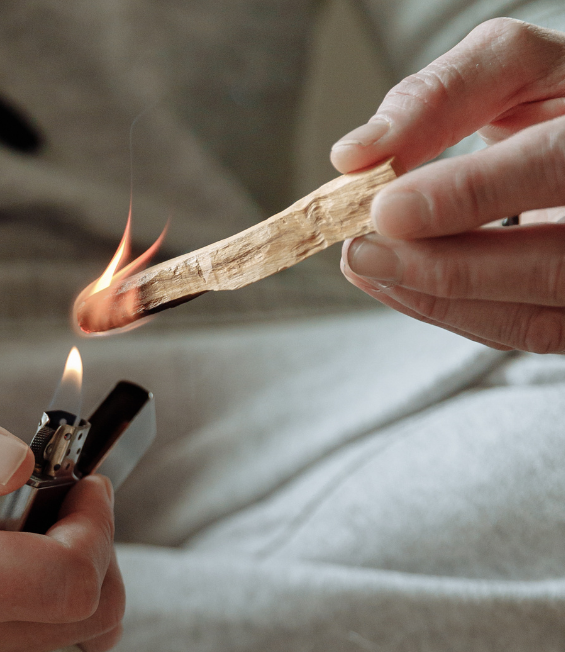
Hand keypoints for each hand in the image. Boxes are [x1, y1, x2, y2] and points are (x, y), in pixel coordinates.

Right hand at [0, 384, 123, 651]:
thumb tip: (16, 462)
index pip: (66, 580)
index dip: (95, 525)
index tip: (80, 483)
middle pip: (91, 616)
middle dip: (96, 549)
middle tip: (61, 501)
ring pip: (86, 641)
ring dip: (80, 582)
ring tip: (32, 537)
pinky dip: (56, 614)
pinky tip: (12, 576)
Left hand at [331, 19, 564, 352]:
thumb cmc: (553, 101)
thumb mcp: (511, 71)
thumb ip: (441, 96)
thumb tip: (355, 156)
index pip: (553, 165)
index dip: (470, 193)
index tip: (387, 207)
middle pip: (549, 266)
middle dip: (442, 266)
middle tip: (362, 251)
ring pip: (528, 318)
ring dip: (432, 299)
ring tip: (365, 263)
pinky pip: (516, 332)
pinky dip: (446, 313)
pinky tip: (395, 283)